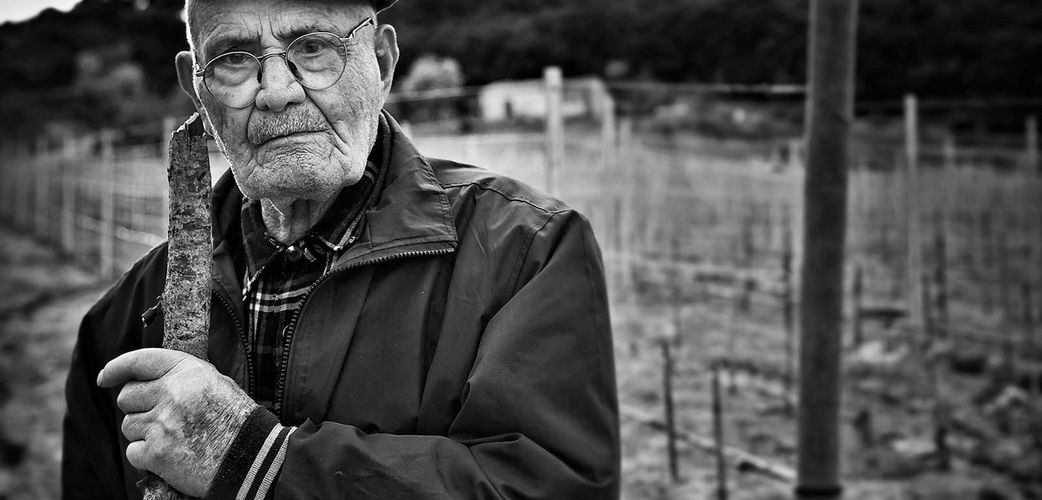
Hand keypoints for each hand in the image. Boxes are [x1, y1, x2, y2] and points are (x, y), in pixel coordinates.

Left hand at [97, 348, 256, 496]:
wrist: (252, 458)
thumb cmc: (237, 420)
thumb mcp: (215, 383)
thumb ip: (181, 377)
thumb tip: (144, 379)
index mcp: (187, 371)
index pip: (139, 361)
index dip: (116, 369)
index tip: (105, 377)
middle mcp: (172, 393)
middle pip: (127, 397)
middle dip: (137, 407)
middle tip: (159, 418)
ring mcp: (162, 424)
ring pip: (128, 426)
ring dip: (144, 433)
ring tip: (173, 438)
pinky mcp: (157, 454)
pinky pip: (133, 452)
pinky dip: (147, 456)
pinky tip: (171, 455)